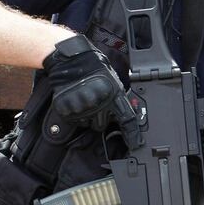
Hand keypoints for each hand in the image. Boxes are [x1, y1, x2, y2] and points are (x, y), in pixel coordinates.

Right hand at [43, 34, 141, 149]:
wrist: (72, 60)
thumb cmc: (95, 68)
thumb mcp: (114, 82)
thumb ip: (118, 100)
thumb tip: (124, 114)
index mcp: (114, 96)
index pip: (127, 120)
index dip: (132, 135)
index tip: (136, 144)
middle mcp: (99, 104)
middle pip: (102, 126)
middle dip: (100, 118)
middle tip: (96, 103)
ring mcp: (82, 107)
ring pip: (87, 123)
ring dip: (87, 116)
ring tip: (84, 98)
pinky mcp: (67, 108)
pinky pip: (73, 119)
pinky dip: (74, 113)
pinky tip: (76, 99)